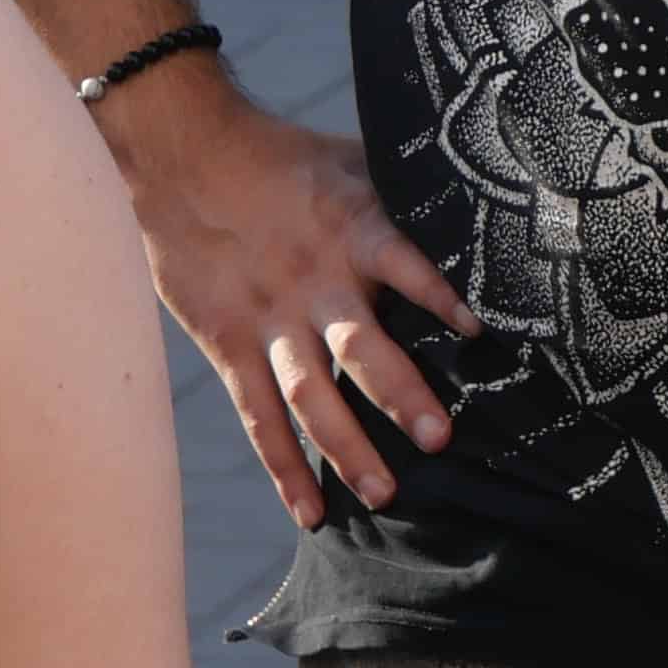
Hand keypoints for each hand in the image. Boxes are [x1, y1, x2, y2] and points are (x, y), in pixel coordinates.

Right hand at [107, 60, 477, 527]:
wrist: (186, 154)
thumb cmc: (285, 158)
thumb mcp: (353, 161)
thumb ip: (405, 194)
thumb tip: (480, 207)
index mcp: (352, 229)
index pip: (403, 262)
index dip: (438, 293)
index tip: (478, 330)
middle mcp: (314, 280)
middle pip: (359, 345)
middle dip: (399, 394)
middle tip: (440, 439)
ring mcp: (269, 318)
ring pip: (311, 394)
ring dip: (346, 447)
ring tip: (385, 494)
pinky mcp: (229, 343)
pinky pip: (258, 414)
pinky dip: (283, 466)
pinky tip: (310, 512)